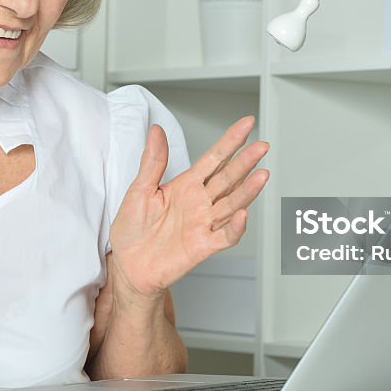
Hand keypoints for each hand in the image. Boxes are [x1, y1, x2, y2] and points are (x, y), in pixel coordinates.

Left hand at [109, 116, 268, 300]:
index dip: (230, 141)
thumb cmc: (132, 231)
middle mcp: (199, 203)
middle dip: (246, 161)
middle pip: (228, 178)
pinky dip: (235, 227)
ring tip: (262, 175)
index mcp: (186, 186)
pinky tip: (243, 215)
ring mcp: (203, 224)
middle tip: (262, 146)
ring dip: (248, 191)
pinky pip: (224, 236)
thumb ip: (152, 161)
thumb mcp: (138, 189)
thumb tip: (156, 131)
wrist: (128, 266)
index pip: (214, 159)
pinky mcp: (202, 246)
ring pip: (232, 203)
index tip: (247, 125)